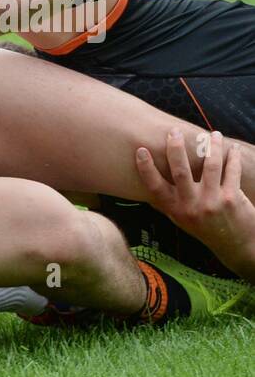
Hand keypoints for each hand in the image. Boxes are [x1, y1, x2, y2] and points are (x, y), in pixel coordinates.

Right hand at [135, 129, 254, 278]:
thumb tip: (151, 182)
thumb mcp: (182, 220)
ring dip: (211, 147)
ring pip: (210, 166)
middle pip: (180, 171)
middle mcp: (191, 206)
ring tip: (212, 134)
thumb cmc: (206, 229)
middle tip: (173, 131)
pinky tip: (232, 149)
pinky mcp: (232, 198)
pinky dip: (233, 158)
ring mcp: (212, 202)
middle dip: (176, 148)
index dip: (146, 168)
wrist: (235, 245)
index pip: (155, 187)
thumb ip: (170, 202)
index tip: (141, 150)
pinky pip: (231, 171)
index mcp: (175, 210)